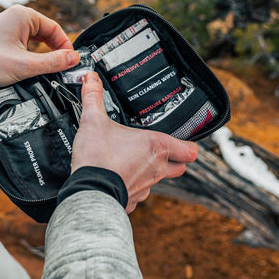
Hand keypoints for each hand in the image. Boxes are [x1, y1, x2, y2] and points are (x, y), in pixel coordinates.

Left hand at [0, 5, 79, 90]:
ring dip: (43, 56)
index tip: (69, 63)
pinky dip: (32, 57)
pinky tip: (31, 69)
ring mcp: (10, 29)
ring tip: (44, 71)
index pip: (55, 29)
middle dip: (55, 52)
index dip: (65, 47)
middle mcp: (17, 18)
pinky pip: (27, 47)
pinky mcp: (5, 40)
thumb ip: (53, 62)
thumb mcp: (25, 64)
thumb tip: (74, 59)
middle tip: (60, 69)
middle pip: (48, 35)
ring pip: (38, 42)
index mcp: (23, 15)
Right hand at [71, 72, 197, 213]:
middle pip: (180, 167)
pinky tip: (118, 177)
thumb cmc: (98, 158)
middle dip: (175, 160)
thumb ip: (93, 97)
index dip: (188, 145)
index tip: (182, 140)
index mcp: (156, 146)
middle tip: (159, 150)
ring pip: (159, 180)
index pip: (190, 150)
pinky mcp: (133, 200)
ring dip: (151, 171)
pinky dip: (133, 185)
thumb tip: (91, 78)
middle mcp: (156, 168)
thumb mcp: (93, 121)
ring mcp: (146, 187)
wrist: (88, 192)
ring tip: (133, 161)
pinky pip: (139, 192)